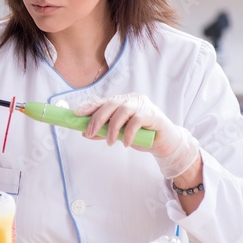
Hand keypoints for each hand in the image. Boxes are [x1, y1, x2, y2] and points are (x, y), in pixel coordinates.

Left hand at [75, 94, 198, 177]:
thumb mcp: (119, 134)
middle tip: (89, 133)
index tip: (77, 113)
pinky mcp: (152, 114)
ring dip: (112, 128)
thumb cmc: (141, 135)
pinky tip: (125, 143)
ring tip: (109, 142)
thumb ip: (104, 131)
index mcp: (122, 101)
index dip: (89, 106)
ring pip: (122, 111)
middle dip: (97, 118)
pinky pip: (136, 121)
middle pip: (110, 104)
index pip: (103, 101)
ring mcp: (142, 105)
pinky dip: (128, 133)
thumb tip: (85, 133)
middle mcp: (131, 99)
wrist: (165, 143)